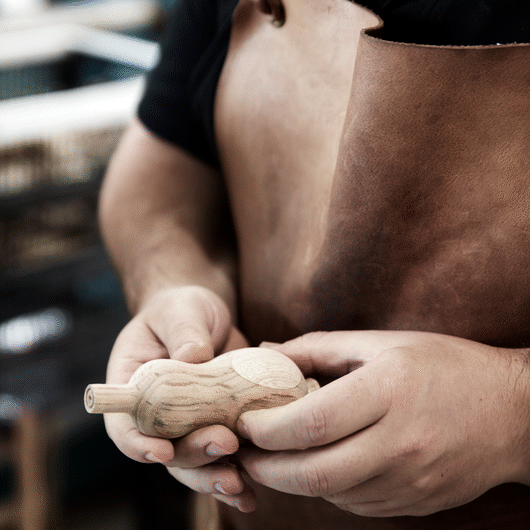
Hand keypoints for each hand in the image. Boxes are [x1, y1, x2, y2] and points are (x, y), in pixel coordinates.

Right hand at [104, 285, 255, 511]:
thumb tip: (193, 360)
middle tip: (226, 446)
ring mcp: (188, 421)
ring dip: (215, 477)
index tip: (162, 452)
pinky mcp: (218, 421)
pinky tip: (253, 494)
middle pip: (166, 450)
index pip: (124, 425)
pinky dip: (237, 474)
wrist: (206, 315)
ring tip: (240, 485)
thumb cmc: (182, 307)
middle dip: (193, 457)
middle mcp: (156, 413)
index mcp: (133, 385)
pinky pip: (224, 455)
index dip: (138, 444)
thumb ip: (184, 332)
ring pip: (195, 462)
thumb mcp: (181, 310)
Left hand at [237, 331, 529, 515]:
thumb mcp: (383, 343)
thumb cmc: (446, 366)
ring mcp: (409, 480)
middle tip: (244, 451)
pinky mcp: (414, 502)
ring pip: (330, 493)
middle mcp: (399, 443)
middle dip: (267, 467)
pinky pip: (355, 503)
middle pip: (313, 473)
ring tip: (273, 457)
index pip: (312, 422)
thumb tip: (268, 352)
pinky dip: (325, 487)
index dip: (267, 428)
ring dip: (292, 479)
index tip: (244, 421)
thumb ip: (319, 348)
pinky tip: (318, 464)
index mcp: (389, 391)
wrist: (513, 413)